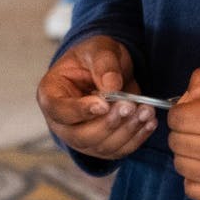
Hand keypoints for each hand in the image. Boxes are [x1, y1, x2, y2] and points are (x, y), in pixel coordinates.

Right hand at [37, 35, 155, 159]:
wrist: (107, 69)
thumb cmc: (94, 57)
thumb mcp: (97, 49)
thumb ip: (103, 64)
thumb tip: (112, 86)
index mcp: (50, 94)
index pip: (59, 110)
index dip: (80, 110)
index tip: (104, 104)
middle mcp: (61, 122)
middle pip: (79, 136)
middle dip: (107, 124)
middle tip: (129, 106)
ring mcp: (80, 138)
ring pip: (101, 146)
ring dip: (126, 131)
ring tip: (146, 110)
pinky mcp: (101, 146)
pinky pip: (117, 150)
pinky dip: (136, 138)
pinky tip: (149, 122)